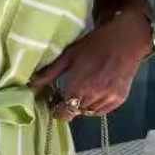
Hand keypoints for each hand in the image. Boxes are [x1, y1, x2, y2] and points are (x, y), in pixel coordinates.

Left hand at [30, 10, 150, 122]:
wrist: (125, 40)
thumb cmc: (94, 45)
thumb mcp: (68, 56)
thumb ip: (49, 73)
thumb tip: (30, 84)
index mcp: (77, 88)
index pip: (64, 114)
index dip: (58, 110)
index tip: (56, 102)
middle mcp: (93, 97)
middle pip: (76, 112)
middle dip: (70, 105)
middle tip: (71, 90)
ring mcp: (108, 99)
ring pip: (89, 112)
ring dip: (84, 104)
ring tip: (85, 88)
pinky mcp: (119, 99)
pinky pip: (103, 110)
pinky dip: (97, 104)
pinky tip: (97, 89)